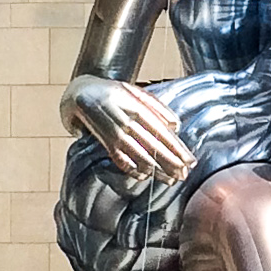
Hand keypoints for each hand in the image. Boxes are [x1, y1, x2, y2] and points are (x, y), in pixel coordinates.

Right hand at [61, 74, 195, 183]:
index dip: (176, 148)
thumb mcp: (135, 91)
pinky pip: (121, 161)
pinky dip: (134, 170)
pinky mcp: (105, 144)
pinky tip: (146, 177)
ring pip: (139, 157)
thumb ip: (157, 106)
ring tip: (171, 179)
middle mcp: (125, 122)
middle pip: (153, 147)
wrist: (80, 93)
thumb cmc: (112, 91)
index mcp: (135, 107)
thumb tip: (175, 125)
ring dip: (156, 171)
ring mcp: (114, 135)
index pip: (161, 131)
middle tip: (184, 174)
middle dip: (171, 163)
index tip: (190, 160)